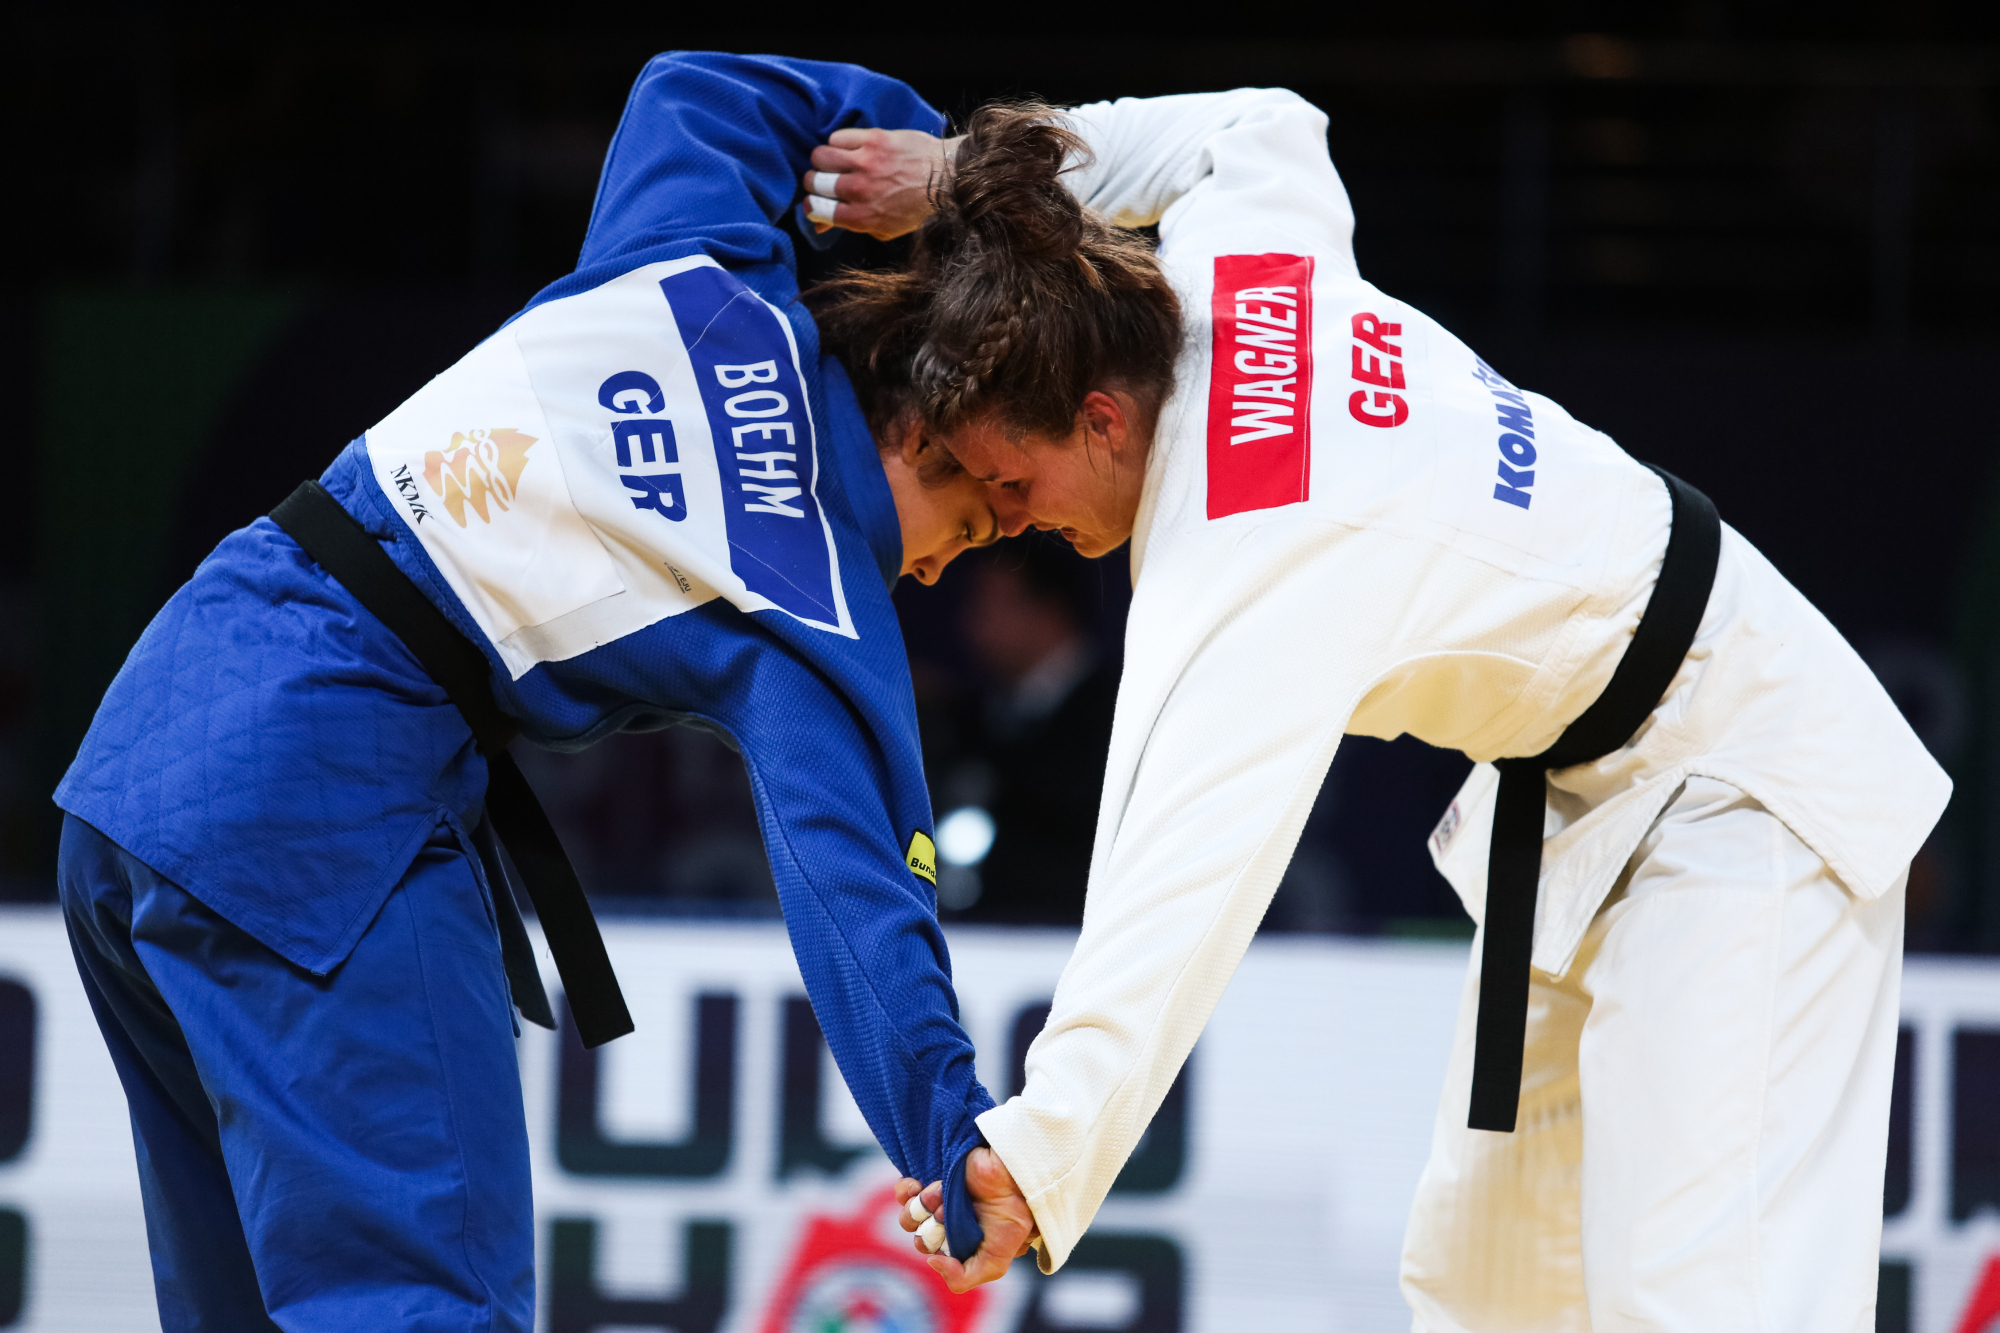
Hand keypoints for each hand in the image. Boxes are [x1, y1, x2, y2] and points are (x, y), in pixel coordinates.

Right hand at [801, 128, 960, 240]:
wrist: (947, 180)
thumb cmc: (916, 209)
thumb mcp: (884, 228)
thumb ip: (852, 226)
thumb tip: (820, 227)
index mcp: (861, 216)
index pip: (816, 209)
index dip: (810, 205)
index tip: (813, 201)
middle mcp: (859, 189)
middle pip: (814, 182)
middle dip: (813, 182)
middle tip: (821, 180)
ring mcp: (865, 162)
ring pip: (821, 156)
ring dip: (821, 161)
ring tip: (830, 162)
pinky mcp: (873, 139)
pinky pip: (837, 137)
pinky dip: (837, 143)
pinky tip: (847, 148)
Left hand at [893, 1148, 1036, 1292]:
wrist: (1011, 1175)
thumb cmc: (1009, 1219)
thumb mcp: (994, 1262)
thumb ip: (963, 1278)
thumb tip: (931, 1262)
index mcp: (961, 1244)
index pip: (934, 1254)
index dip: (935, 1248)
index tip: (948, 1237)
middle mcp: (949, 1224)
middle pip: (919, 1237)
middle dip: (928, 1229)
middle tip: (945, 1213)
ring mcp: (939, 1200)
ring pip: (909, 1216)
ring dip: (920, 1208)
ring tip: (940, 1194)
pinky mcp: (931, 1177)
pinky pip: (903, 1192)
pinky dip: (907, 1190)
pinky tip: (918, 1186)